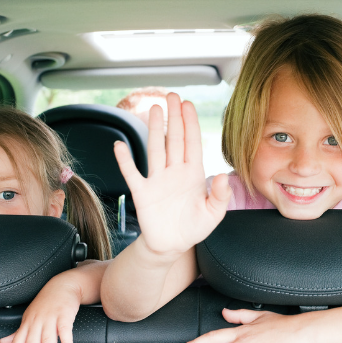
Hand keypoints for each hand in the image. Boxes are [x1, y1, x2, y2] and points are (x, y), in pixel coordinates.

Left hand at [0, 273, 81, 342]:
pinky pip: (65, 330)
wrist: (62, 285)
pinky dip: (66, 342)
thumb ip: (17, 333)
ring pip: (48, 341)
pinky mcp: (64, 314)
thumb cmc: (45, 303)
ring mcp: (50, 318)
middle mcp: (36, 323)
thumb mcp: (29, 317)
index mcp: (26, 325)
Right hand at [114, 94, 230, 258]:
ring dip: (155, 129)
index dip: (190, 123)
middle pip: (174, 138)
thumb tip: (222, 176)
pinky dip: (125, 160)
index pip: (192, 143)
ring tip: (154, 109)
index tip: (188, 105)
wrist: (171, 246)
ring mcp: (157, 180)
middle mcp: (175, 172)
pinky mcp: (142, 193)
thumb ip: (220, 196)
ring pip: (156, 148)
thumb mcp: (213, 215)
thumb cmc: (193, 228)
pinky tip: (120, 146)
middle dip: (174, 117)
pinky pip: (132, 173)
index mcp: (193, 174)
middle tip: (172, 96)